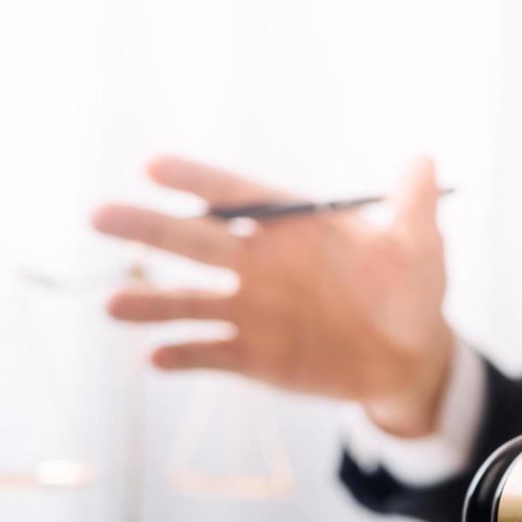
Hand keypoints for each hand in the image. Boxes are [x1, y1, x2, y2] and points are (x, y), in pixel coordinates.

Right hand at [88, 155, 457, 435]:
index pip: (235, 196)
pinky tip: (155, 359)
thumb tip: (423, 161)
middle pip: (194, 242)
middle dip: (147, 228)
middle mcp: (258, 263)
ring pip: (190, 302)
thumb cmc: (411, 288)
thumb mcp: (420, 246)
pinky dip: (182, 357)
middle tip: (99, 215)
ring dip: (152, 304)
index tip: (153, 167)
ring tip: (112, 307)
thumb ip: (412, 207)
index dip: (196, 182)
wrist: (408, 356)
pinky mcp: (252, 357)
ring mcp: (250, 311)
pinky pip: (210, 355)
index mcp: (290, 225)